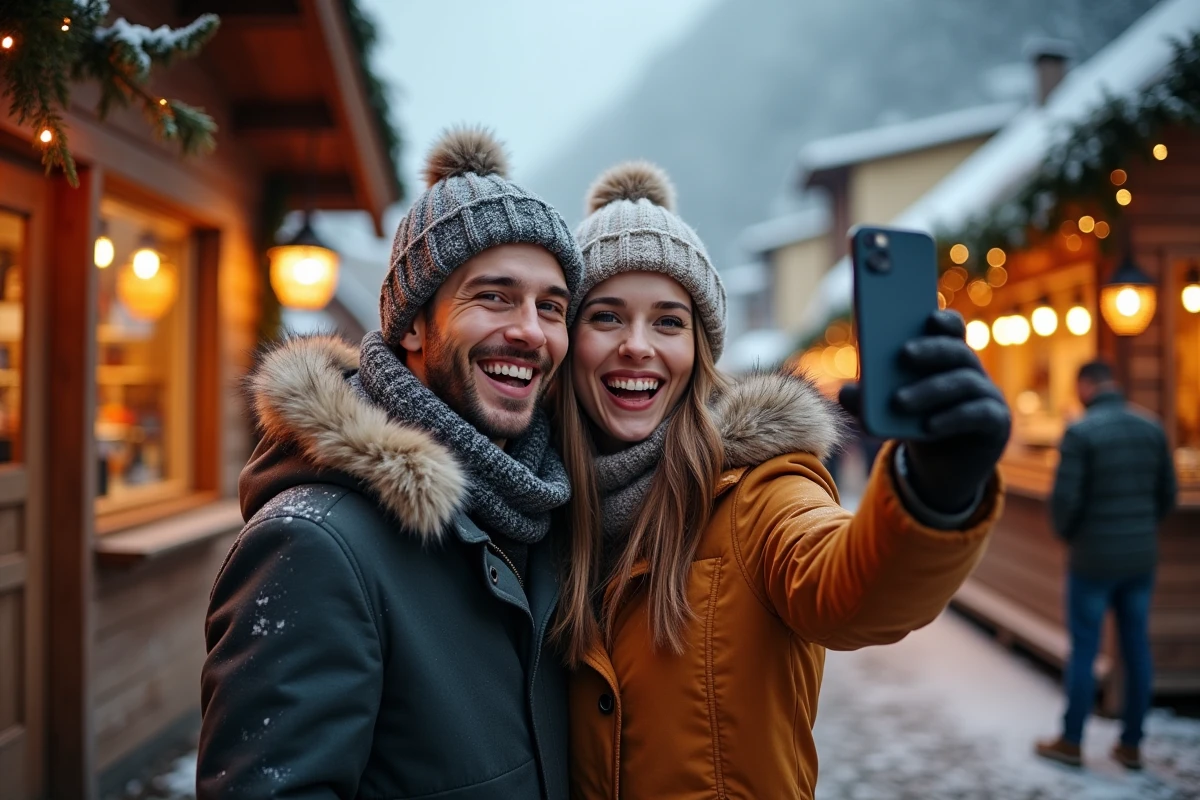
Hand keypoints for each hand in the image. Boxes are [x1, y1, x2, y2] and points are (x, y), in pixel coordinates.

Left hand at [839, 310, 1010, 513]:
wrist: (942, 466)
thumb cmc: (914, 425)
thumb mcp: (888, 411)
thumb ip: (867, 400)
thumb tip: (845, 393)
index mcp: (946, 357)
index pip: (952, 328)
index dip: (944, 320)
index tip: (927, 317)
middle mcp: (971, 371)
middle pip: (956, 352)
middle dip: (930, 350)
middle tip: (903, 354)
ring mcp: (988, 395)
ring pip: (963, 383)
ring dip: (930, 390)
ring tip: (898, 401)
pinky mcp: (996, 423)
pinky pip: (977, 415)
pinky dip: (951, 418)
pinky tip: (929, 426)